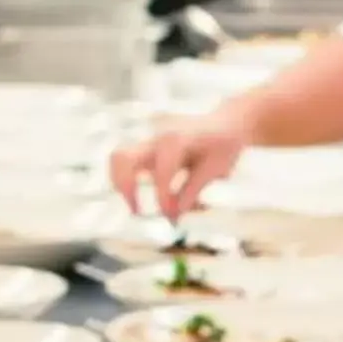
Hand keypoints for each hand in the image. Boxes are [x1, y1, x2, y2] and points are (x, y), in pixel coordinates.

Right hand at [108, 117, 248, 219]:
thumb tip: (174, 214)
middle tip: (137, 211)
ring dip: (122, 186)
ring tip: (137, 207)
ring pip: (118, 159)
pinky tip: (150, 198)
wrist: (225, 123)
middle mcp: (157, 137)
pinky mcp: (146, 149)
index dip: (163, 198)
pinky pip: (127, 165)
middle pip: (122, 158)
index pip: (161, 172)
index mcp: (177, 138)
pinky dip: (131, 183)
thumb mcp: (216, 168)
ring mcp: (148, 141)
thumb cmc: (223, 146)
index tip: (171, 217)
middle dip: (125, 188)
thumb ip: (192, 189)